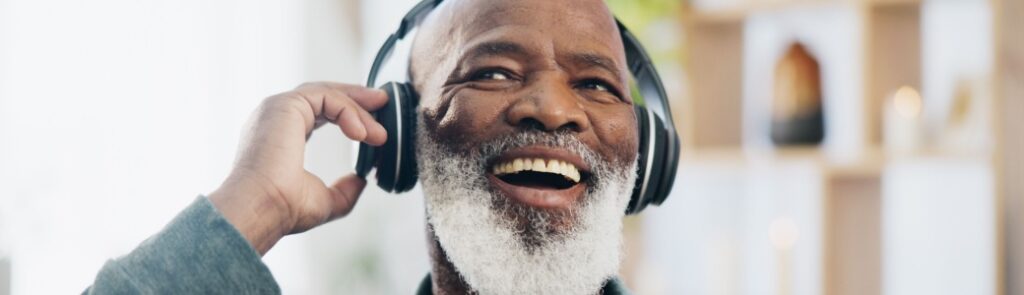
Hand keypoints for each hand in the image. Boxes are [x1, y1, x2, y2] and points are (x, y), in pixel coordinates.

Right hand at [208, 82, 387, 254]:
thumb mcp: (324, 200)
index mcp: (281, 135)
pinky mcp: (285, 105)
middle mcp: (276, 118)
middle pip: (322, 94)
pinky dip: (348, 111)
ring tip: (379, 134)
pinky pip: (325, 97)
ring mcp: (278, 108)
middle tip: (383, 103)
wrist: (262, 209)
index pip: (319, 111)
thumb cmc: (283, 209)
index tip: (375, 126)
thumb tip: (361, 180)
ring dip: (358, 109)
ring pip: (326, 94)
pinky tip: (362, 134)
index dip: (348, 113)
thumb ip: (343, 190)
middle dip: (356, 98)